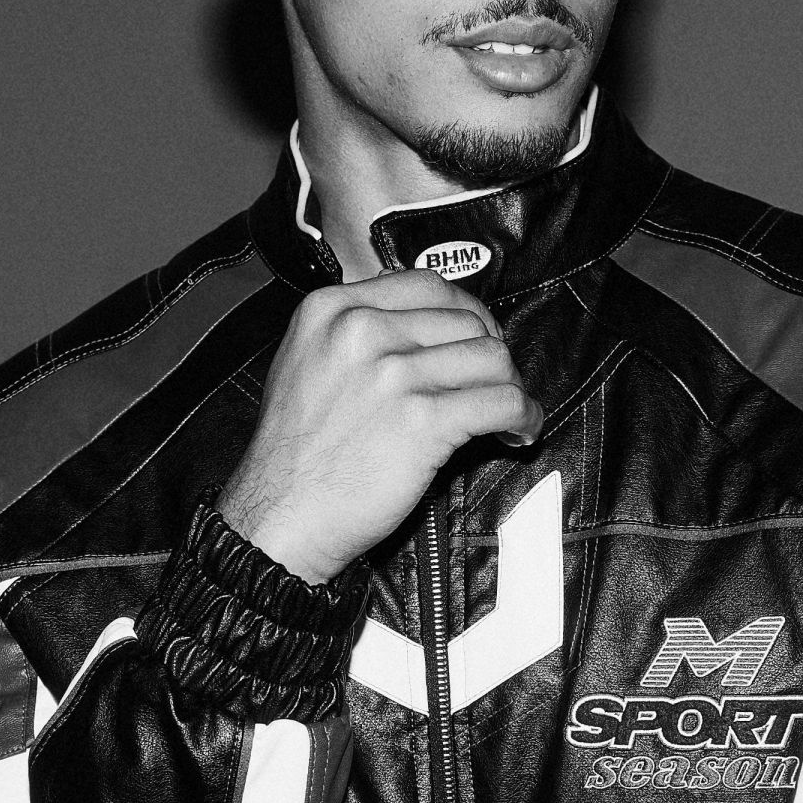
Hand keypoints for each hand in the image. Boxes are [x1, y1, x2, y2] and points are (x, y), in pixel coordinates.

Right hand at [217, 270, 541, 582]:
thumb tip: (427, 327)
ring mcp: (392, 373)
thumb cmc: (295, 453)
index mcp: (332, 309)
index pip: (428, 285)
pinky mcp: (422, 420)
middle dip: (490, 353)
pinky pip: (502, 401)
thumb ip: (356, 333)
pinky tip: (518, 429)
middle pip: (466, 321)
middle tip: (493, 383)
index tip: (476, 338)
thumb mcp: (307, 362)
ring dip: (509, 386)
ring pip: (491, 357)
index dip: (465, 313)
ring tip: (506, 412)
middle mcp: (361, 330)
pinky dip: (522, 416)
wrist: (280, 517)